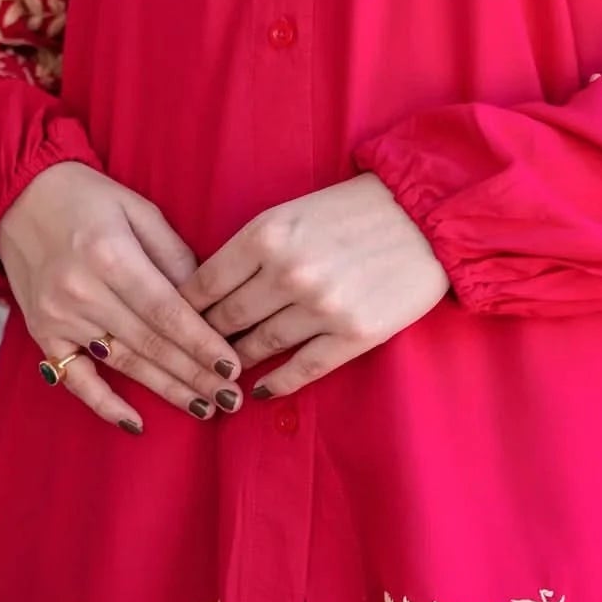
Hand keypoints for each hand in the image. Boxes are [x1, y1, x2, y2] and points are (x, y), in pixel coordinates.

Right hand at [0, 163, 242, 430]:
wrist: (14, 196)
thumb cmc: (86, 198)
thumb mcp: (139, 209)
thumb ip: (175, 256)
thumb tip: (208, 303)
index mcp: (110, 255)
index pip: (167, 312)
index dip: (202, 344)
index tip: (233, 368)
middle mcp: (82, 291)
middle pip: (150, 344)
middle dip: (195, 375)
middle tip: (231, 399)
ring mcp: (58, 317)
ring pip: (123, 364)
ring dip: (166, 391)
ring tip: (205, 409)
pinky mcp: (43, 334)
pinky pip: (75, 379)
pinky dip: (104, 404)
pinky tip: (136, 424)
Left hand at [178, 173, 449, 396]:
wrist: (428, 216)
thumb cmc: (356, 209)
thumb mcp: (294, 211)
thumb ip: (254, 247)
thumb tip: (212, 288)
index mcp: (267, 234)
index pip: (204, 283)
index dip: (183, 309)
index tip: (173, 325)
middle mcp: (289, 272)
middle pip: (226, 320)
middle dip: (203, 341)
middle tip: (189, 357)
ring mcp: (322, 307)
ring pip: (260, 346)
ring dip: (235, 364)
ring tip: (221, 375)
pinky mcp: (354, 334)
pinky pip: (303, 369)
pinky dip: (277, 384)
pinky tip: (260, 391)